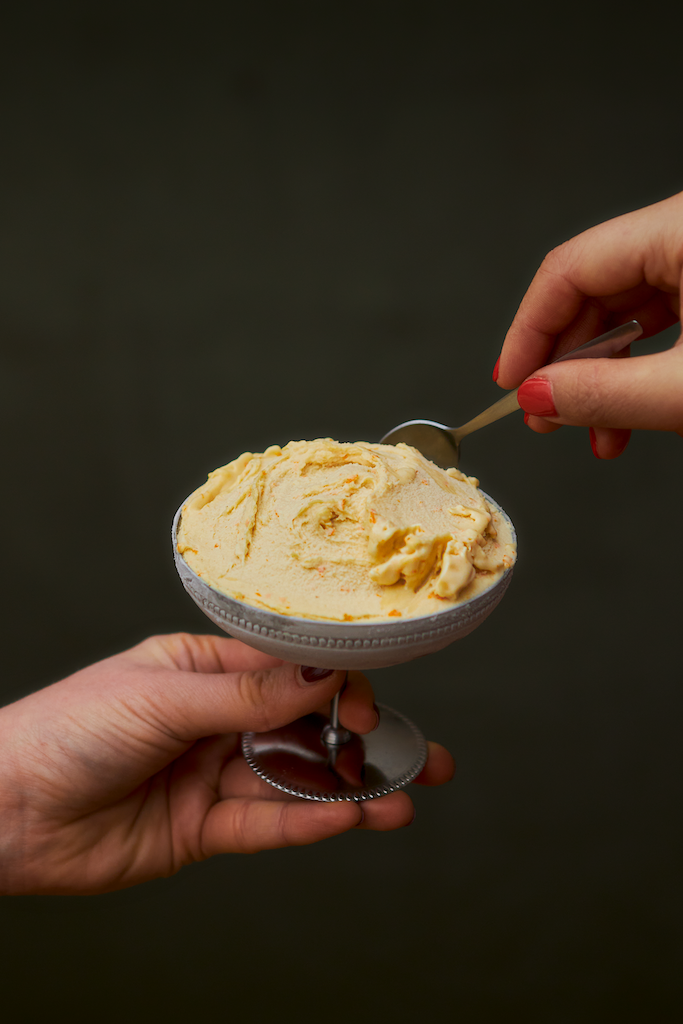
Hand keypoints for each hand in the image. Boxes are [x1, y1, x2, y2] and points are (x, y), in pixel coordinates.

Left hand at [0, 634, 453, 894]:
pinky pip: (264, 825)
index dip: (334, 686)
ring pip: (293, 781)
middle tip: (416, 755)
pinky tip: (347, 819)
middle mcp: (213, 720)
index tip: (366, 704)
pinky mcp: (202, 829)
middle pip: (302, 728)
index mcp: (201, 670)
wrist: (4, 811)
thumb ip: (246, 696)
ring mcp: (211, 774)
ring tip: (400, 799)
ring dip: (347, 791)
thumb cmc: (66, 730)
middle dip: (360, 741)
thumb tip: (322, 676)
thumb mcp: (161, 697)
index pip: (287, 671)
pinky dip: (307, 824)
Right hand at [496, 190, 682, 457]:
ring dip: (603, 377)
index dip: (528, 331)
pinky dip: (640, 367)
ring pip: (626, 311)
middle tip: (547, 416)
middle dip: (566, 364)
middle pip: (593, 291)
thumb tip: (538, 395)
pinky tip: (630, 412)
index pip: (570, 269)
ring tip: (596, 432)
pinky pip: (662, 318)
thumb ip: (608, 394)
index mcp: (682, 228)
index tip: (511, 383)